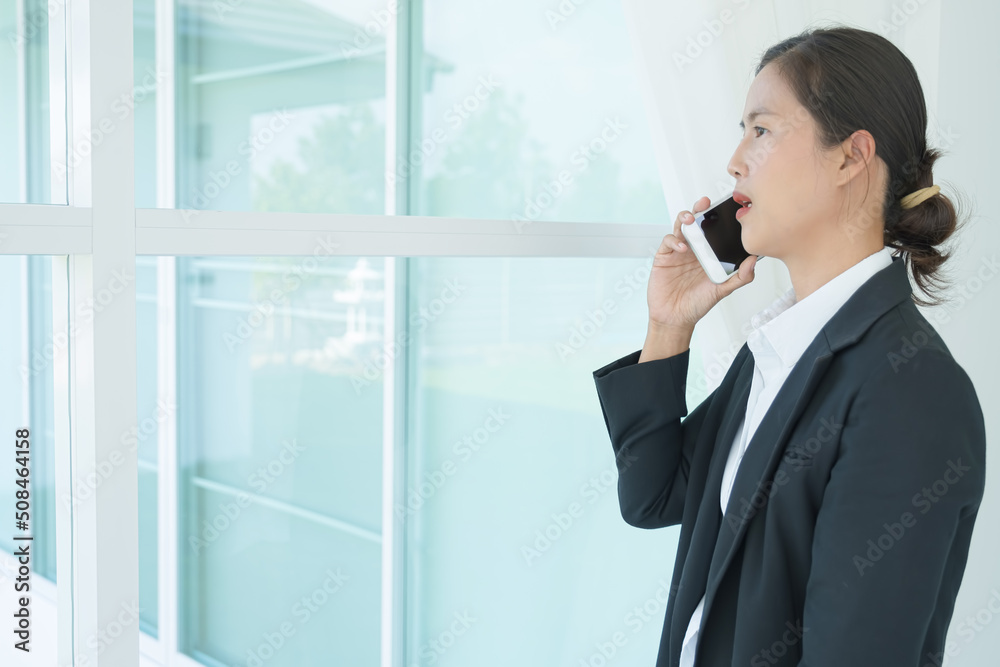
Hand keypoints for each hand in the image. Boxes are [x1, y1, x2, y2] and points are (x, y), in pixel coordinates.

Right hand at [647, 195, 757, 330]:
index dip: (718, 217)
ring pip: (680, 226)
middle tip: (705, 204)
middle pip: (696, 222)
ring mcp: (678, 251)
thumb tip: (753, 262)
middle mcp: (694, 249)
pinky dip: (674, 240)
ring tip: (691, 219)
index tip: (727, 208)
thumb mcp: (722, 291)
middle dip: (699, 209)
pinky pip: (668, 241)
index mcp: (708, 253)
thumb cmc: (697, 304)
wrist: (675, 319)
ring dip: (685, 219)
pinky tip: (682, 247)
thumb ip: (740, 278)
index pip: (713, 230)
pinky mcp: (664, 257)